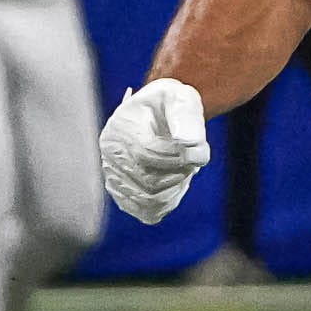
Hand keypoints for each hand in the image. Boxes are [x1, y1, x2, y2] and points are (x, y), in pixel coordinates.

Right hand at [101, 77, 209, 223]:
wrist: (159, 116)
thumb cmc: (172, 105)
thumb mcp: (182, 99)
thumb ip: (187, 118)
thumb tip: (189, 143)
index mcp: (122, 125)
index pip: (146, 152)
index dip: (179, 156)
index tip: (199, 149)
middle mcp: (111, 152)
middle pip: (148, 179)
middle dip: (180, 172)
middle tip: (193, 158)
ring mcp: (114, 174)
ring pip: (149, 198)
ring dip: (176, 188)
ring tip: (184, 169)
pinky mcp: (123, 192)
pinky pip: (146, 211)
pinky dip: (168, 202)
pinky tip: (176, 185)